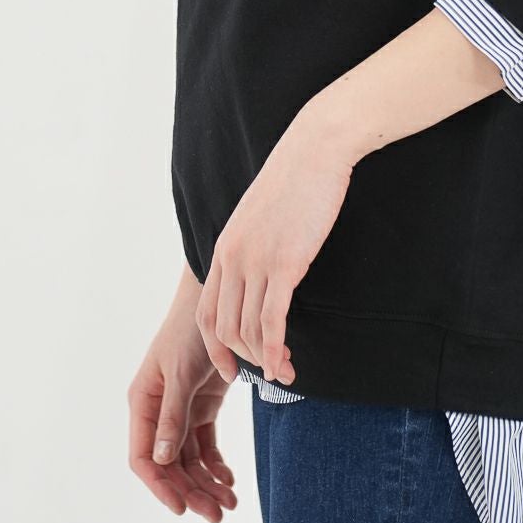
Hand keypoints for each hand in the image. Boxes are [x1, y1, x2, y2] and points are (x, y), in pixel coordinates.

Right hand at [128, 272, 238, 522]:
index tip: (181, 509)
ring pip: (189, 460)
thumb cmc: (190, 330)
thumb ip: (171, 416)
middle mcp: (157, 411)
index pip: (142, 457)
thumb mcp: (180, 373)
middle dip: (191, 491)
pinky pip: (205, 445)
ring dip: (207, 483)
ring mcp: (180, 410)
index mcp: (142, 403)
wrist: (219, 301)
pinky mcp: (201, 406)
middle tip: (218, 514)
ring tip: (230, 503)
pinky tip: (230, 480)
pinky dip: (217, 465)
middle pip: (169, 465)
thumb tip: (160, 460)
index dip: (159, 486)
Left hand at [196, 111, 355, 387]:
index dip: (216, 348)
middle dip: (244, 360)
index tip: (233, 368)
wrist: (316, 148)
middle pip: (223, 328)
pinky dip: (275, 349)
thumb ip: (255, 245)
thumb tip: (264, 272)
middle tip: (268, 375)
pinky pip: (272, 319)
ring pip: (248, 329)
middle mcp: (233, 258)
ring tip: (286, 373)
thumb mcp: (263, 216)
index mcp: (225, 248)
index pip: (206, 312)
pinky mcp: (285, 262)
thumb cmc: (298, 179)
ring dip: (264, 360)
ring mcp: (256, 261)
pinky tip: (285, 363)